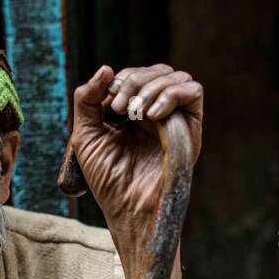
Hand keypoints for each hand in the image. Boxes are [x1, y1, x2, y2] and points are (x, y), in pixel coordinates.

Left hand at [69, 64, 202, 278]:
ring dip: (150, 87)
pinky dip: (171, 94)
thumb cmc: (108, 181)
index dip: (122, 78)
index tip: (107, 104)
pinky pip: (193, 92)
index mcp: (135, 114)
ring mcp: (176, 122)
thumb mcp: (86, 136)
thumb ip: (87, 100)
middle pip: (158, 70)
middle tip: (117, 107)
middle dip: (134, 79)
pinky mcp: (190, 131)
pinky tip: (151, 115)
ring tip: (133, 113)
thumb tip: (107, 68)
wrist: (128, 210)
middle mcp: (159, 115)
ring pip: (175, 77)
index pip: (138, 74)